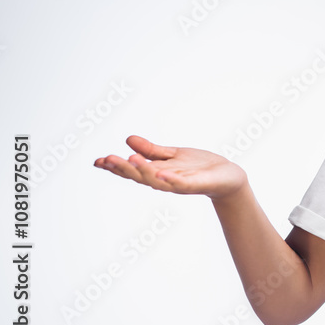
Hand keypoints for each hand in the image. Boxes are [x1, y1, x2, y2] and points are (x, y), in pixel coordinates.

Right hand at [94, 135, 248, 200]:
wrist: (227, 176)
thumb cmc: (200, 167)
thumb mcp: (172, 155)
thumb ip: (152, 150)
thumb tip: (128, 139)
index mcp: (157, 173)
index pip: (132, 170)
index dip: (115, 167)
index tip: (97, 161)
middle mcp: (165, 180)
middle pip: (140, 176)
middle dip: (122, 169)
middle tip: (106, 159)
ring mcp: (179, 184)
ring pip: (157, 180)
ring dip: (143, 172)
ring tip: (129, 160)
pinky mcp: (196, 185)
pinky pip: (181, 183)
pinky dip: (171, 179)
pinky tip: (161, 172)